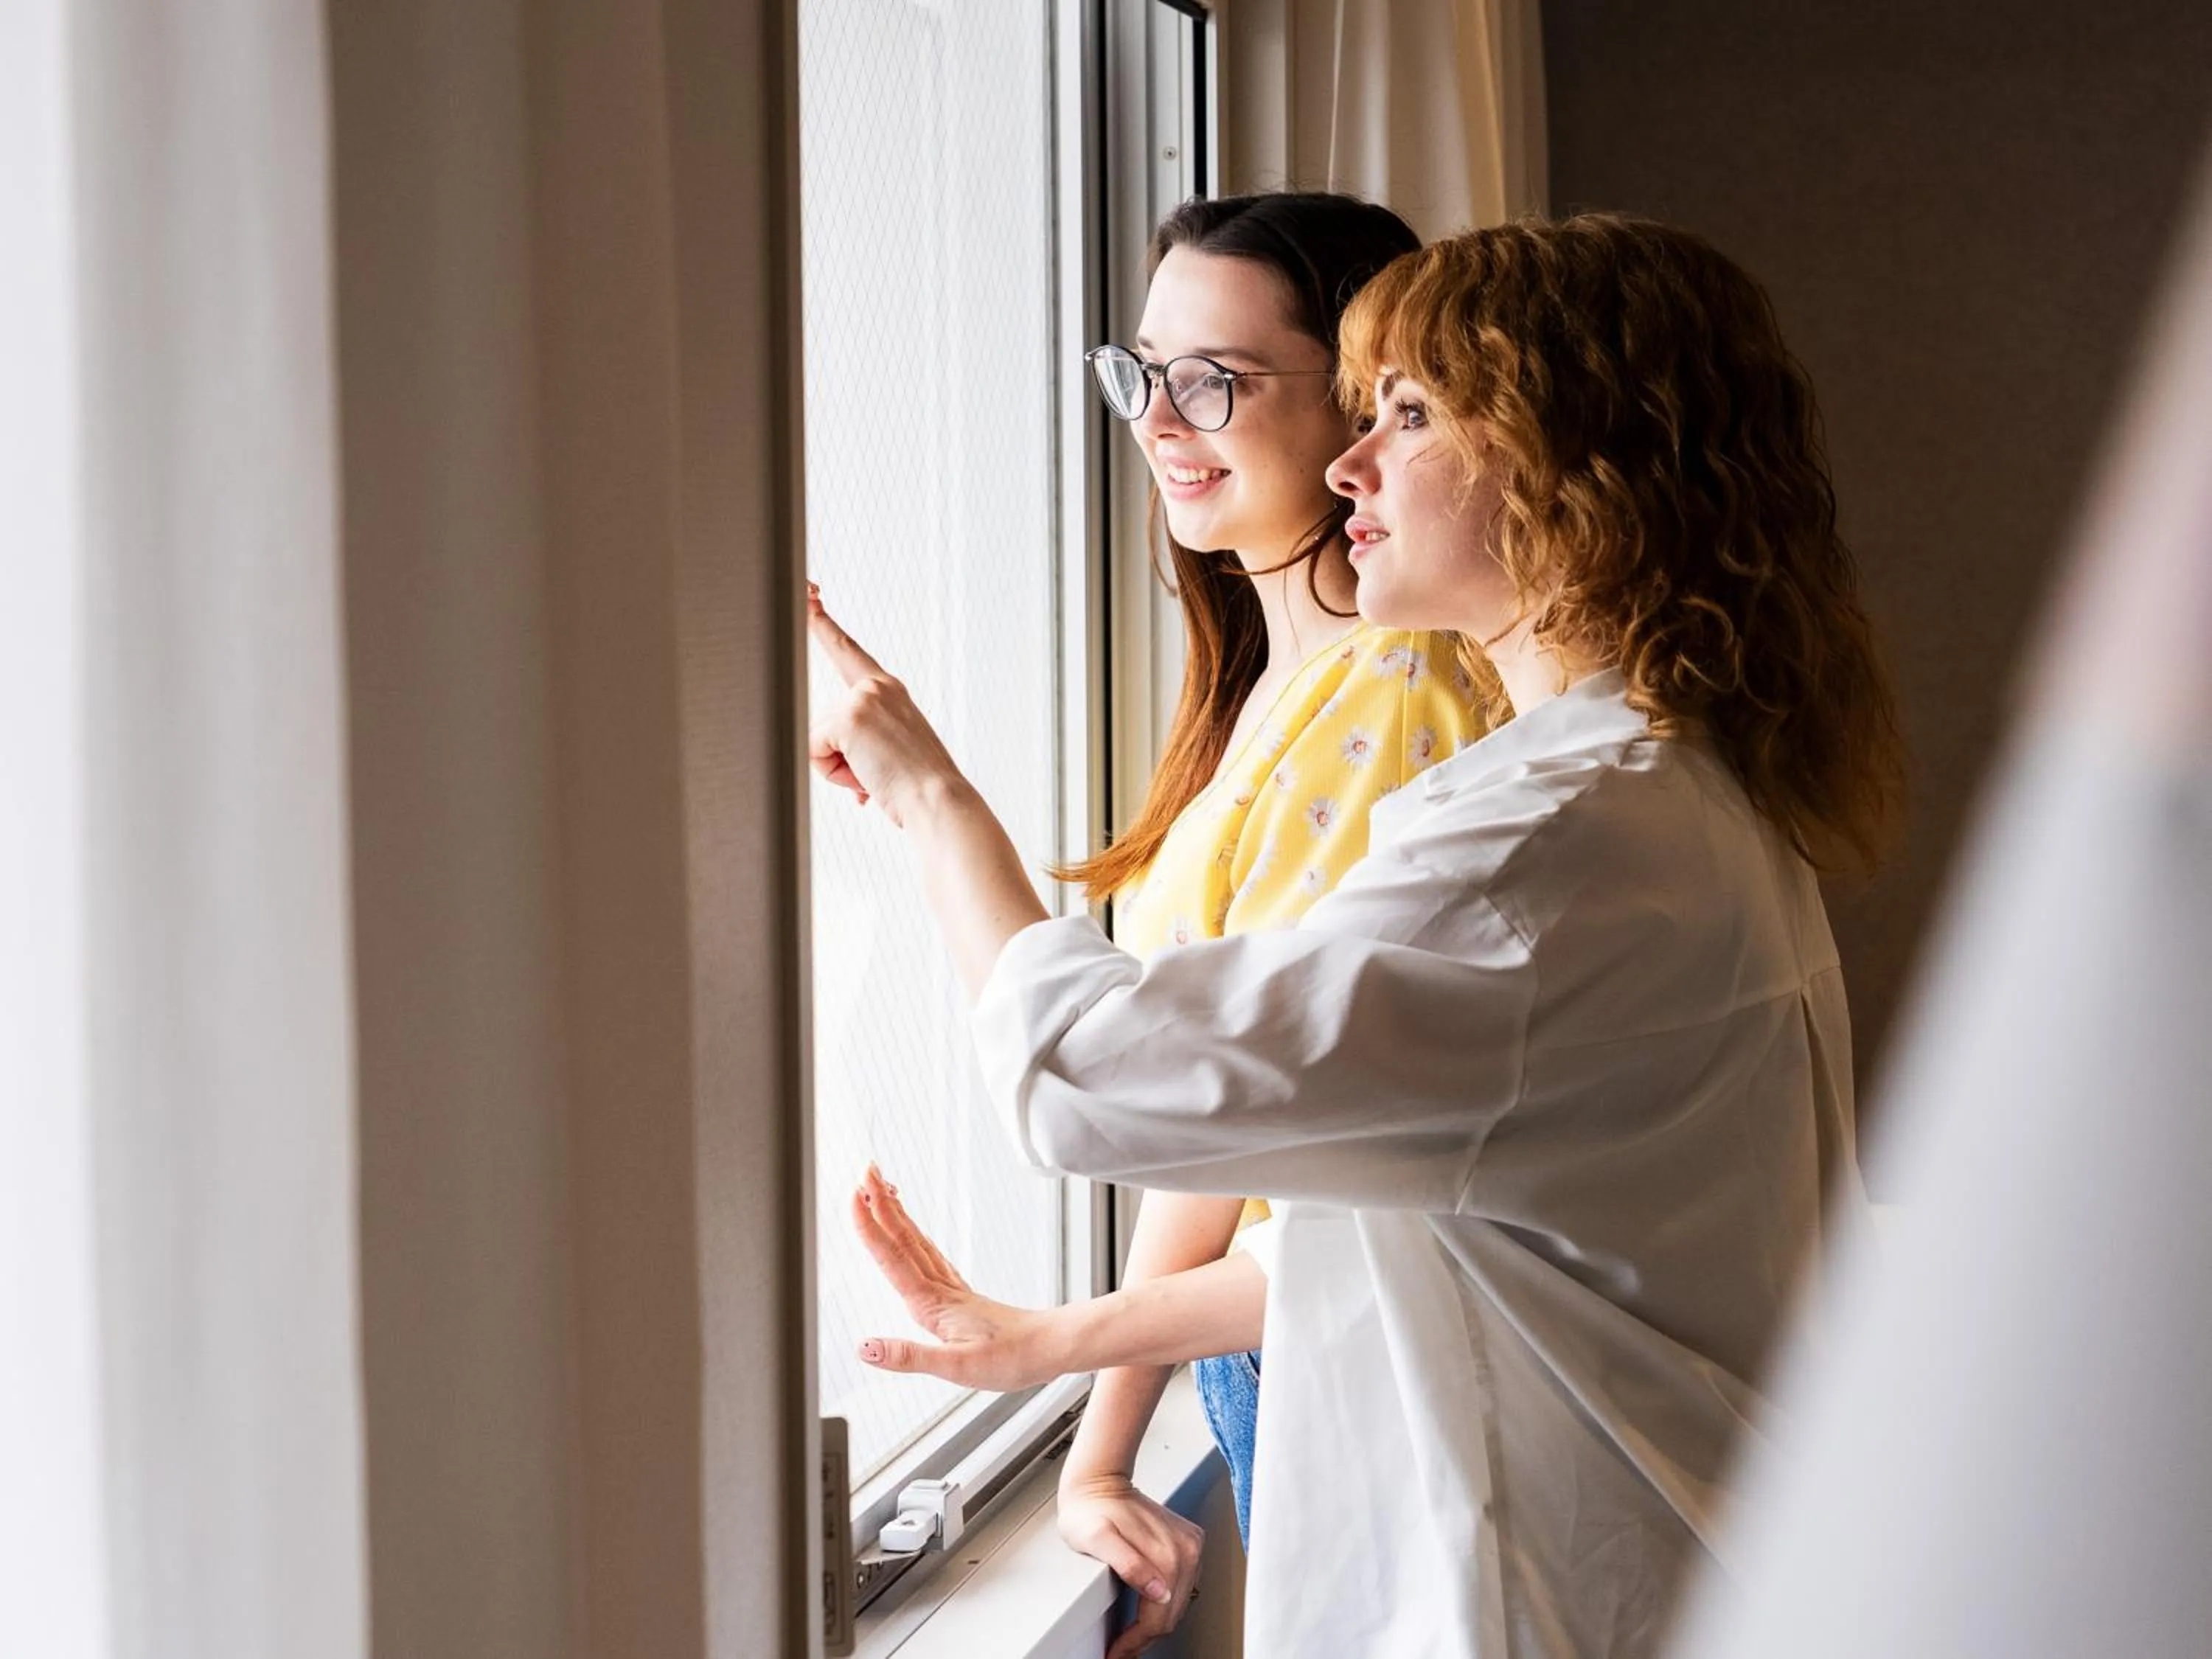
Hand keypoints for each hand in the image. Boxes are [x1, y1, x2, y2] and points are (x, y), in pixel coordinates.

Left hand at [807, 585, 969, 828]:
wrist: (939, 802)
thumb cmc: (918, 788)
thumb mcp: (890, 752)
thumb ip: (864, 742)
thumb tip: (845, 774)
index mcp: (889, 690)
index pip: (848, 651)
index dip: (822, 623)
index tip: (808, 594)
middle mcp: (877, 686)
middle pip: (822, 721)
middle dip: (836, 758)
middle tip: (876, 770)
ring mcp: (863, 698)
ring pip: (818, 740)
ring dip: (840, 769)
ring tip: (877, 776)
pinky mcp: (849, 717)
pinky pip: (814, 750)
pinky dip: (834, 774)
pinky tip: (867, 778)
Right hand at [850, 1166, 1069, 1391]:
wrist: (1049, 1348)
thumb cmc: (1011, 1359)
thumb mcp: (957, 1368)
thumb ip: (909, 1356)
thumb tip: (866, 1348)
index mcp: (934, 1303)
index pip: (894, 1258)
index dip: (870, 1228)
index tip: (854, 1196)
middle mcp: (940, 1289)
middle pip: (904, 1239)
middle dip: (882, 1204)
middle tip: (865, 1171)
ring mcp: (951, 1289)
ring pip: (917, 1243)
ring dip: (896, 1215)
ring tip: (881, 1191)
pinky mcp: (960, 1295)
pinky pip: (929, 1255)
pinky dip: (914, 1237)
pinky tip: (912, 1236)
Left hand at [1058, 1469, 1205, 1658]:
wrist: (1099, 1482)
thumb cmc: (1090, 1509)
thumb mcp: (1096, 1539)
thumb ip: (1129, 1564)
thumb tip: (1160, 1591)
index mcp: (1168, 1553)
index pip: (1158, 1616)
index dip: (1135, 1641)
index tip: (1116, 1652)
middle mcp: (1186, 1550)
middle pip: (1171, 1614)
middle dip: (1145, 1637)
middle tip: (1121, 1649)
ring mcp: (1190, 1545)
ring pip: (1179, 1603)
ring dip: (1157, 1622)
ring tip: (1131, 1635)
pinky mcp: (1189, 1542)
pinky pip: (1183, 1586)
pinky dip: (1166, 1603)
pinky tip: (1148, 1608)